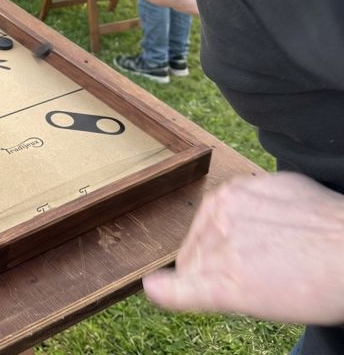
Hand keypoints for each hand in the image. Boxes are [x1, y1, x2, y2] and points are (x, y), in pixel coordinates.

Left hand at [143, 172, 343, 325]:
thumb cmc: (329, 226)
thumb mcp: (282, 190)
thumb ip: (250, 199)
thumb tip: (229, 204)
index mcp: (230, 193)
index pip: (204, 226)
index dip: (218, 248)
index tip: (237, 258)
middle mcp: (218, 215)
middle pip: (197, 249)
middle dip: (216, 265)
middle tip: (258, 274)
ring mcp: (220, 249)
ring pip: (196, 271)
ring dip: (215, 282)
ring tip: (257, 285)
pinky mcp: (228, 284)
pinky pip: (187, 290)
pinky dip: (169, 292)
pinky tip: (156, 290)